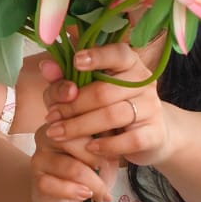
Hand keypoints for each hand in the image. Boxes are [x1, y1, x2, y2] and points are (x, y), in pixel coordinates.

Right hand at [28, 107, 119, 201]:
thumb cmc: (91, 173)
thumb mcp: (106, 150)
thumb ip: (109, 133)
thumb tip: (120, 121)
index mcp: (64, 120)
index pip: (72, 109)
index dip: (74, 102)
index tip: (86, 98)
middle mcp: (47, 134)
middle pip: (75, 139)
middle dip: (98, 158)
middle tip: (108, 170)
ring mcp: (40, 157)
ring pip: (71, 167)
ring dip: (93, 182)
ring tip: (103, 191)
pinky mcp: (38, 180)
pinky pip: (59, 185)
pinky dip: (77, 193)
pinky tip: (87, 196)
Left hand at [40, 43, 172, 167]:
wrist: (148, 136)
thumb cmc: (111, 108)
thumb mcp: (88, 91)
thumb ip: (66, 79)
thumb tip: (46, 67)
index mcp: (129, 64)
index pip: (118, 53)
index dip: (97, 57)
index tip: (76, 62)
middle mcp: (143, 82)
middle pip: (104, 91)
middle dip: (73, 105)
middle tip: (50, 116)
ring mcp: (151, 107)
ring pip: (113, 115)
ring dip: (80, 126)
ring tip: (57, 134)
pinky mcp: (155, 133)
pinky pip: (130, 140)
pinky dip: (107, 145)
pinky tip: (89, 148)